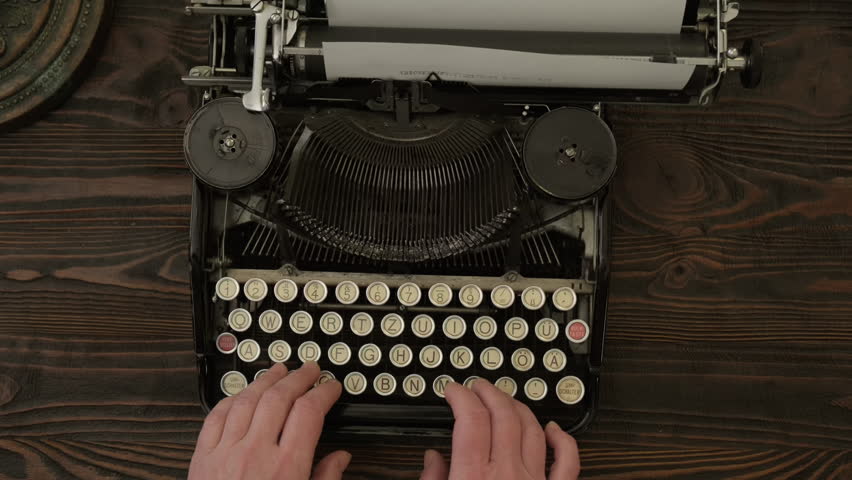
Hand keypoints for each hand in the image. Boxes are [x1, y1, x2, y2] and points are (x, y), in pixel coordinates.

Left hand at [189, 362, 350, 479]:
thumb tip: (340, 459)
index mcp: (287, 469)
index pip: (309, 413)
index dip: (324, 392)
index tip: (331, 387)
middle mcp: (256, 455)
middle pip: (279, 398)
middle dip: (298, 377)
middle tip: (310, 369)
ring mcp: (226, 453)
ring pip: (247, 400)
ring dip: (266, 380)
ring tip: (279, 370)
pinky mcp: (202, 458)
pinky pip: (217, 416)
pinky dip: (232, 399)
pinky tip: (243, 393)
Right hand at [420, 380, 579, 479]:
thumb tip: (432, 460)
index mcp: (472, 477)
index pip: (471, 419)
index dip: (461, 395)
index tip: (454, 390)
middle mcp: (506, 475)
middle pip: (502, 415)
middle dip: (489, 392)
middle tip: (478, 386)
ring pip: (532, 429)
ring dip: (518, 407)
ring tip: (505, 400)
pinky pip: (567, 462)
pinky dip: (563, 440)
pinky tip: (553, 429)